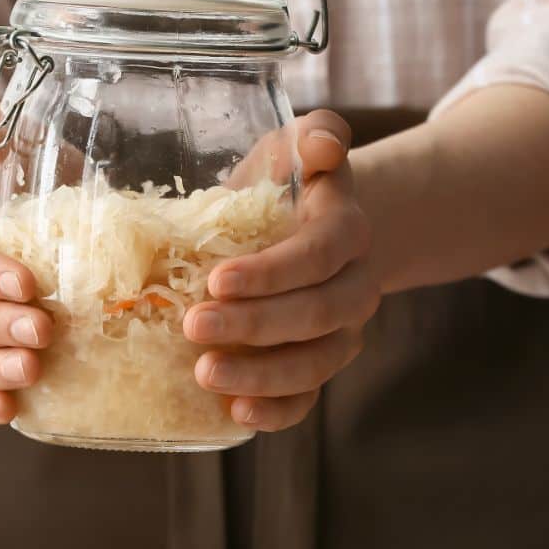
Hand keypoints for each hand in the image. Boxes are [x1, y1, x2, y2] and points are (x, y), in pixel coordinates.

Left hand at [182, 110, 377, 431]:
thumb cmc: (287, 180)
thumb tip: (325, 145)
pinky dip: (277, 412)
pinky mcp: (320, 363)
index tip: (216, 279)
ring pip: (316, 363)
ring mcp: (342, 331)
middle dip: (256, 325)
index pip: (320, 254)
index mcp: (347, 228)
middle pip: (318, 314)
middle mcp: (355, 284)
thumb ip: (316, 134)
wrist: (307, 224)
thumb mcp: (295, 144)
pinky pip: (310, 398)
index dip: (273, 272)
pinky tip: (237, 414)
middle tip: (193, 325)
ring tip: (204, 373)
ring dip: (262, 375)